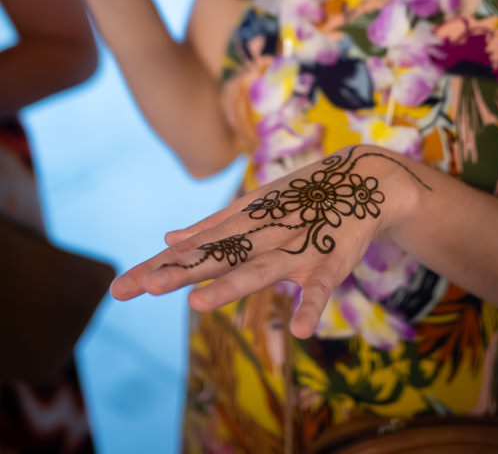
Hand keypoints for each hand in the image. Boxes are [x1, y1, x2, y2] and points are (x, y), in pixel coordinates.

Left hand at [111, 145, 430, 337]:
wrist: (363, 181)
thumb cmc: (302, 199)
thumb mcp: (254, 210)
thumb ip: (213, 228)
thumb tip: (168, 239)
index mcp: (242, 228)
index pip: (194, 252)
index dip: (159, 268)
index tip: (119, 287)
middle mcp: (261, 236)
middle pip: (216, 258)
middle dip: (177, 273)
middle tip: (139, 288)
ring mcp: (295, 247)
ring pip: (260, 270)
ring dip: (232, 285)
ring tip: (198, 305)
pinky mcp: (329, 260)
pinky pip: (320, 288)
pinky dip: (311, 306)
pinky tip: (301, 331)